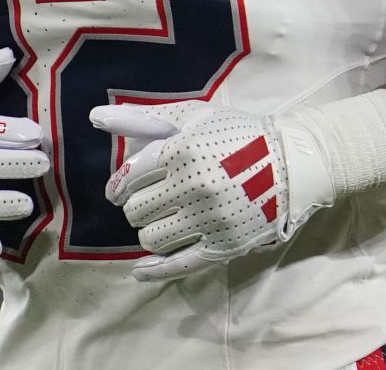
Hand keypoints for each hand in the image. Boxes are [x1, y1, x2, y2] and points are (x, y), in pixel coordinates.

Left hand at [90, 99, 334, 280]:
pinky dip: (154, 270)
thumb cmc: (236, 134)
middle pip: (136, 210)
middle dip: (136, 207)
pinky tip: (141, 269)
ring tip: (160, 222)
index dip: (119, 187)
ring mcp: (209, 219)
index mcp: (182, 150)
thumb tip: (95, 116)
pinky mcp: (223, 246)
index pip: (129, 177)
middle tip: (149, 203)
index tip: (120, 191)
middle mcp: (192, 186)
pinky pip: (178, 265)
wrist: (291, 164)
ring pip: (151, 238)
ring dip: (148, 231)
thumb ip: (143, 117)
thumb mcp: (192, 116)